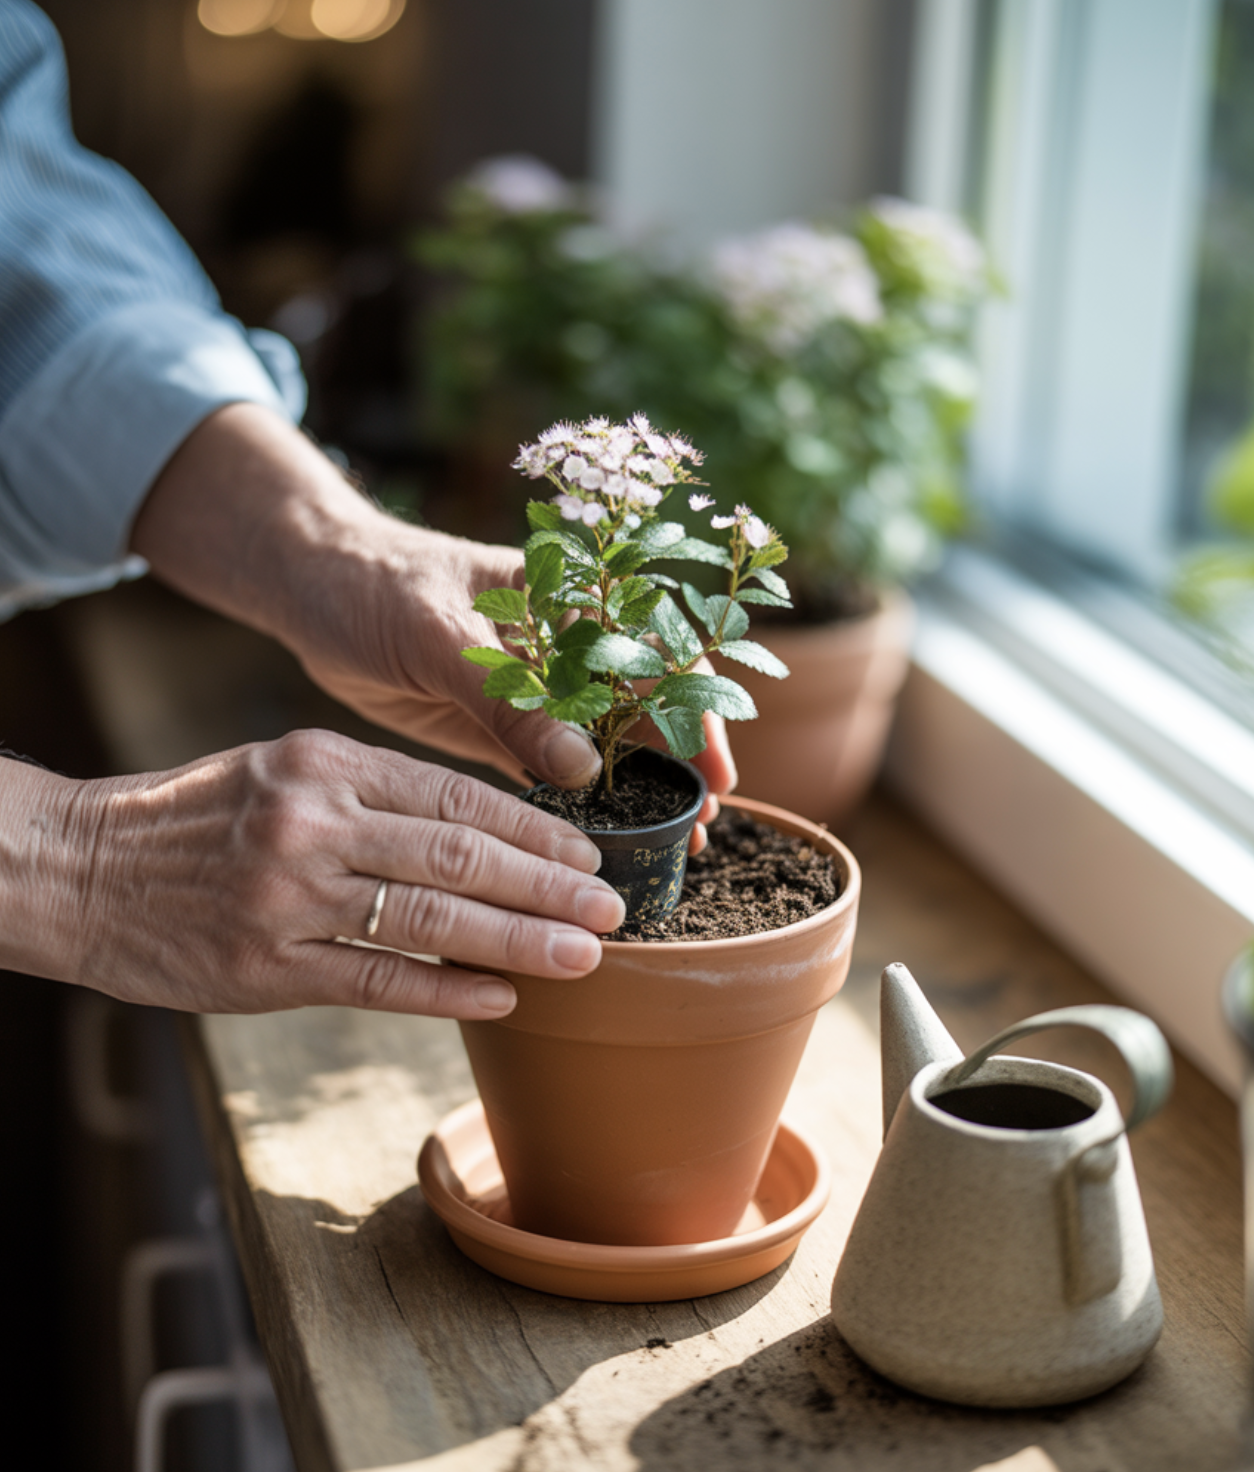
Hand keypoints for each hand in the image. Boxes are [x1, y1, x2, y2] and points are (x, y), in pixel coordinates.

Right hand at [3, 733, 624, 1017]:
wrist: (81, 868)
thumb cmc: (195, 816)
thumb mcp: (281, 769)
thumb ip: (373, 794)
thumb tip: (480, 832)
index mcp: (325, 763)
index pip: (454, 797)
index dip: (533, 831)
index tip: (587, 856)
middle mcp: (313, 822)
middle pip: (459, 857)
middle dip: (548, 889)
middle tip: (611, 912)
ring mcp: (289, 899)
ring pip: (431, 921)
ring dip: (519, 942)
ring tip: (583, 958)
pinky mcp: (265, 969)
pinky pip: (378, 982)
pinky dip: (447, 990)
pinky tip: (503, 997)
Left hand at [130, 405, 737, 844]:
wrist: (313, 591)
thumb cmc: (376, 585)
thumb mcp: (439, 631)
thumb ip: (507, 698)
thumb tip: (583, 766)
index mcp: (570, 599)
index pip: (657, 649)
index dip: (696, 707)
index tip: (715, 767)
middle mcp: (565, 646)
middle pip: (645, 706)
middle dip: (681, 762)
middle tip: (704, 824)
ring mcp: (535, 692)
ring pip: (606, 745)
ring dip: (639, 791)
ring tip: (672, 845)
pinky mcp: (499, 729)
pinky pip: (552, 772)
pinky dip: (580, 804)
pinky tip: (603, 841)